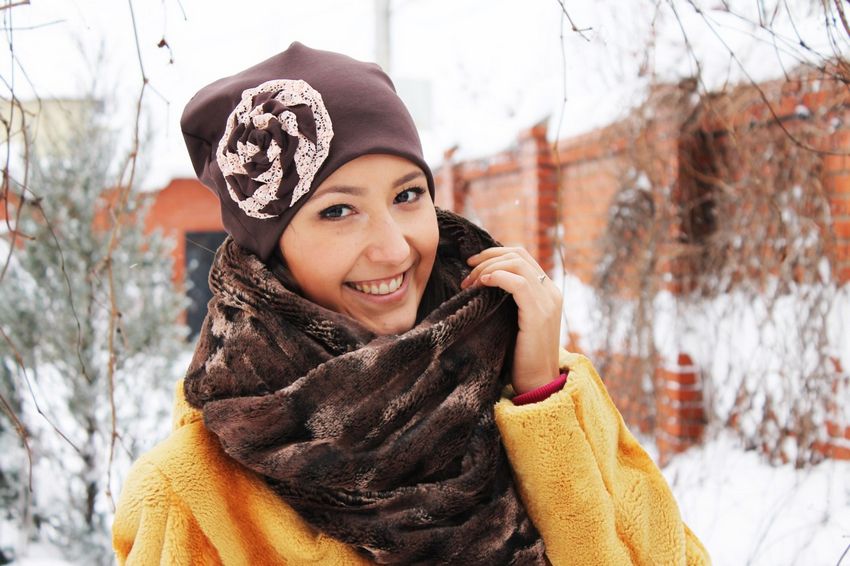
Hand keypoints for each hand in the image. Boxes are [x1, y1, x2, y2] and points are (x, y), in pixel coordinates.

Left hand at [462, 247, 562, 393]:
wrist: (538, 382)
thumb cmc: (521, 355)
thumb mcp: (515, 320)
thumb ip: (509, 301)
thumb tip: (484, 284)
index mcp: (547, 290)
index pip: (521, 256)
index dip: (494, 254)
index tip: (472, 265)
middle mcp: (551, 291)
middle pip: (518, 254)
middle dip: (487, 258)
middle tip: (467, 272)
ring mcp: (547, 302)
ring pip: (516, 264)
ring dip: (488, 268)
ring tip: (471, 283)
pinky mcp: (539, 314)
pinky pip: (518, 283)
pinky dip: (497, 277)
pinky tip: (482, 284)